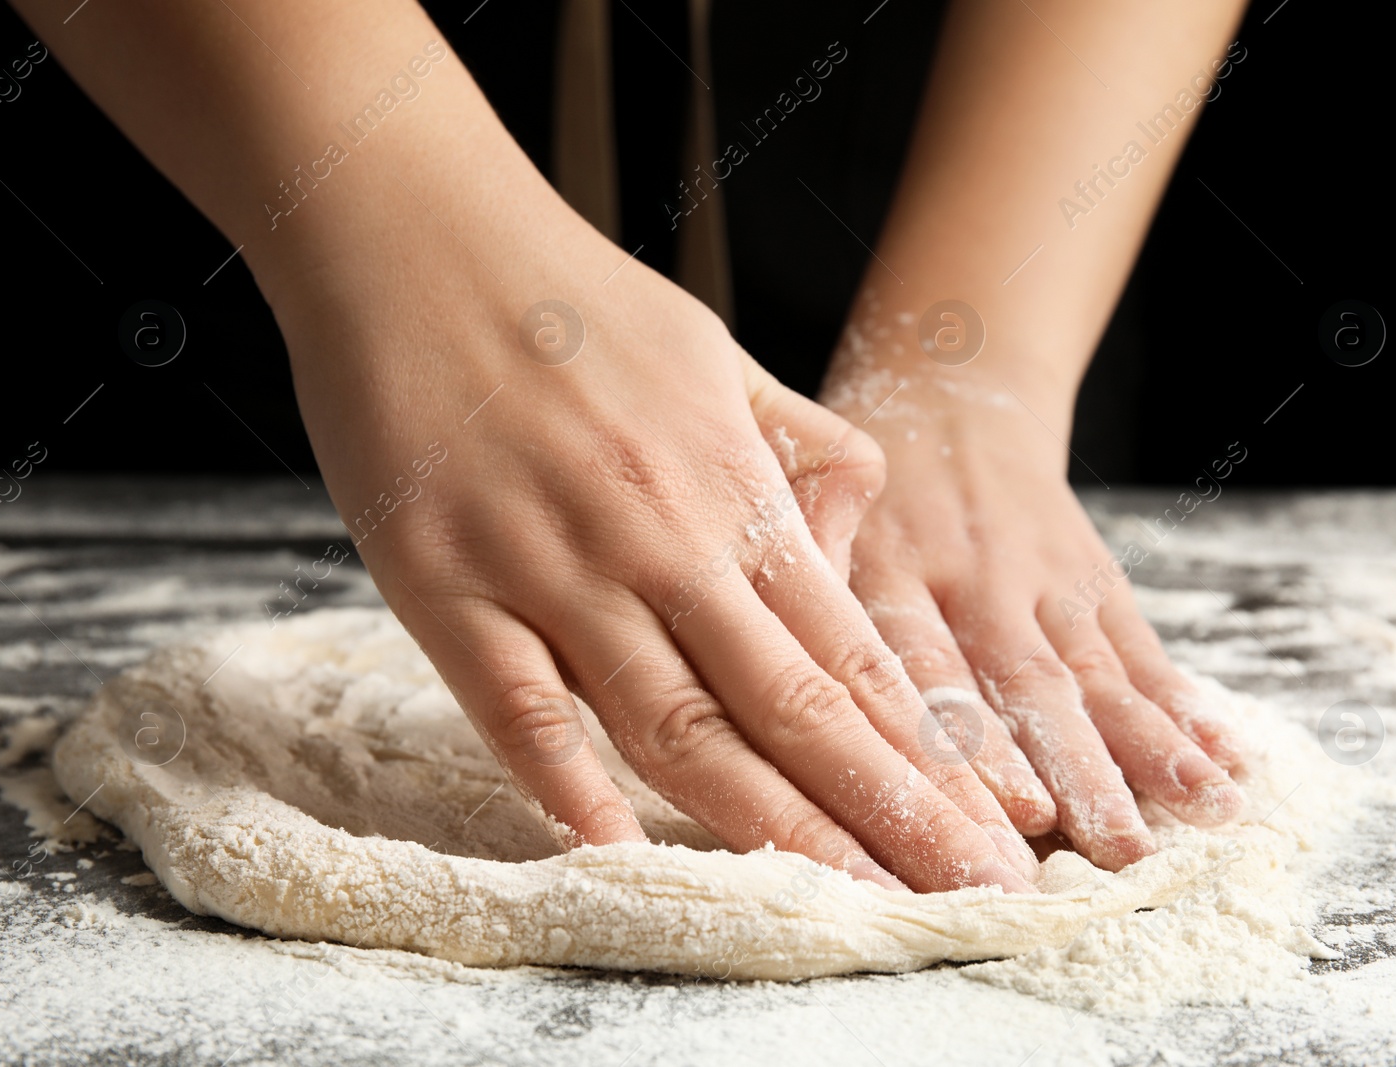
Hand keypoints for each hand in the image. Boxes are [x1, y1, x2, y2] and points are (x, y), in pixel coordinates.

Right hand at [273, 178, 1037, 893]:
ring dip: (763, 820)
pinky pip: (516, 704)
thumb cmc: (574, 302)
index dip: (922, 747)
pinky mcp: (444, 584)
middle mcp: (660, 539)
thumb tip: (847, 556)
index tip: (978, 822)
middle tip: (961, 892)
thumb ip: (801, 456)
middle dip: (884, 809)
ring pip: (671, 721)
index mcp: (731, 488)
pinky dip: (566, 780)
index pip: (849, 646)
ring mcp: (552, 566)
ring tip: (838, 898)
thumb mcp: (723, 355)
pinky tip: (616, 848)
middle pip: (789, 704)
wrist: (417, 237)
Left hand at [822, 359, 1243, 871]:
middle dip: (1082, 771)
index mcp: (888, 566)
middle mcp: (972, 577)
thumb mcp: (808, 511)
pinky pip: (1139, 645)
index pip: (929, 665)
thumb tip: (768, 695)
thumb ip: (800, 594)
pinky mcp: (1091, 576)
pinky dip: (1183, 704)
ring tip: (1207, 809)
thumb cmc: (863, 486)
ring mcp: (1041, 577)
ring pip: (1097, 670)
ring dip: (1153, 745)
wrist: (951, 388)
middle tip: (1120, 851)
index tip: (1018, 812)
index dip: (974, 740)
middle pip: (1030, 683)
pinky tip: (1226, 757)